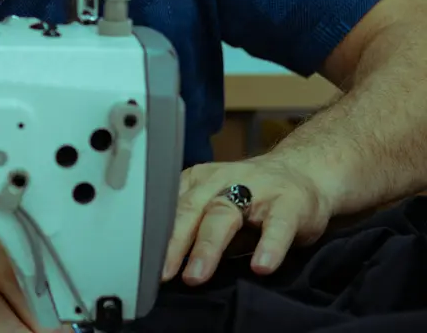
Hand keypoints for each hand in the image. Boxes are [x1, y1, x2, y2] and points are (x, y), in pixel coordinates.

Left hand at [163, 154, 334, 285]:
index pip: (170, 208)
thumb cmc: (253, 194)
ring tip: (197, 276)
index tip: (143, 262)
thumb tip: (168, 262)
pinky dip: (269, 246)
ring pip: (225, 216)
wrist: (304, 172)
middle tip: (163, 274)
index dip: (155, 235)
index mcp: (198, 182)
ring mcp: (256, 190)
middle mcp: (222, 181)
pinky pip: (277, 225)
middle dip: (174, 244)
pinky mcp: (289, 204)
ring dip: (208, 247)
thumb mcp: (217, 204)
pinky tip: (260, 266)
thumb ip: (196, 227)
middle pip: (191, 211)